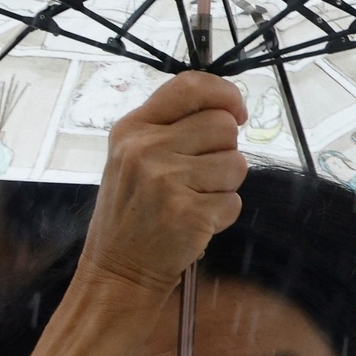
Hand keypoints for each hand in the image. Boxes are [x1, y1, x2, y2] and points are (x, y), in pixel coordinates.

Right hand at [81, 71, 249, 295]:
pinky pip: (233, 201)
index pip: (191, 86)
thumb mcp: (133, 158)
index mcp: (133, 128)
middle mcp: (146, 148)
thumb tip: (229, 111)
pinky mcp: (187, 212)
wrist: (118, 270)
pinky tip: (194, 223)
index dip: (225, 94)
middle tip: (202, 176)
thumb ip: (173, 128)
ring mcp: (166, 180)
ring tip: (194, 200)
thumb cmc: (132, 214)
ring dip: (225, 186)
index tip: (237, 112)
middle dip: (225, 151)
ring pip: (236, 163)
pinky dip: (222, 216)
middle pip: (223, 126)